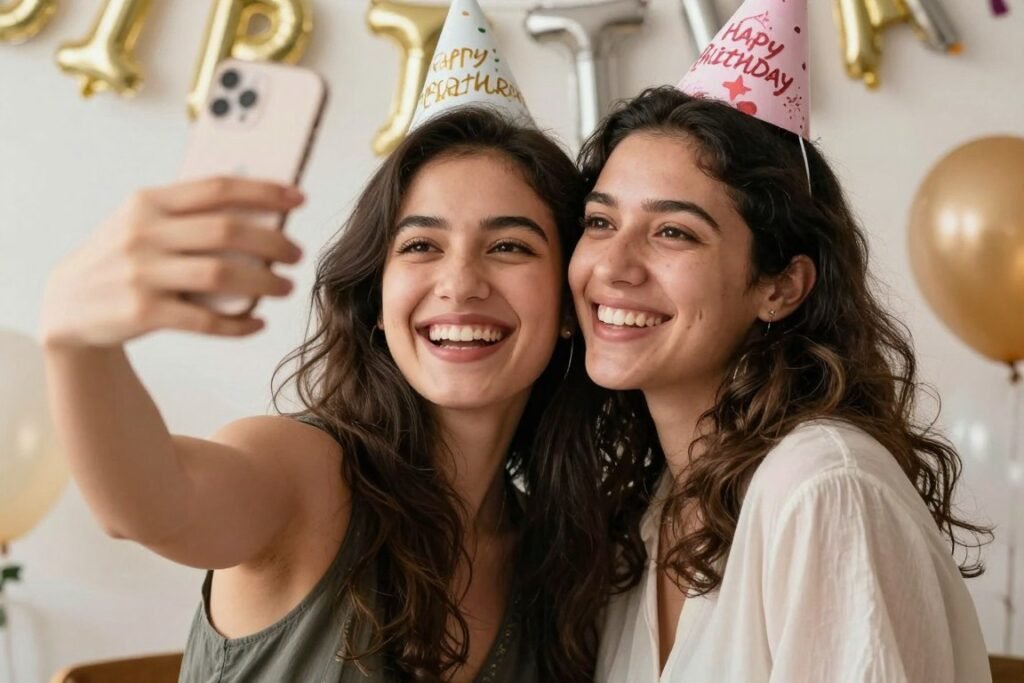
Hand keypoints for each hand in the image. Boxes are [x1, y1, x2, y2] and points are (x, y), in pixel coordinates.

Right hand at [40, 176, 305, 348]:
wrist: (67, 305)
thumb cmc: (122, 258)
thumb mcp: (142, 223)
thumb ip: (188, 213)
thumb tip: (261, 207)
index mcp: (148, 202)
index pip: (217, 188)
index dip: (263, 191)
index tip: (298, 197)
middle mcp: (143, 233)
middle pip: (226, 231)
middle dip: (272, 242)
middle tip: (297, 254)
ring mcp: (141, 274)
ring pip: (221, 275)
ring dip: (264, 282)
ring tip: (285, 287)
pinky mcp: (142, 313)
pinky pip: (204, 321)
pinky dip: (238, 325)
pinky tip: (257, 323)